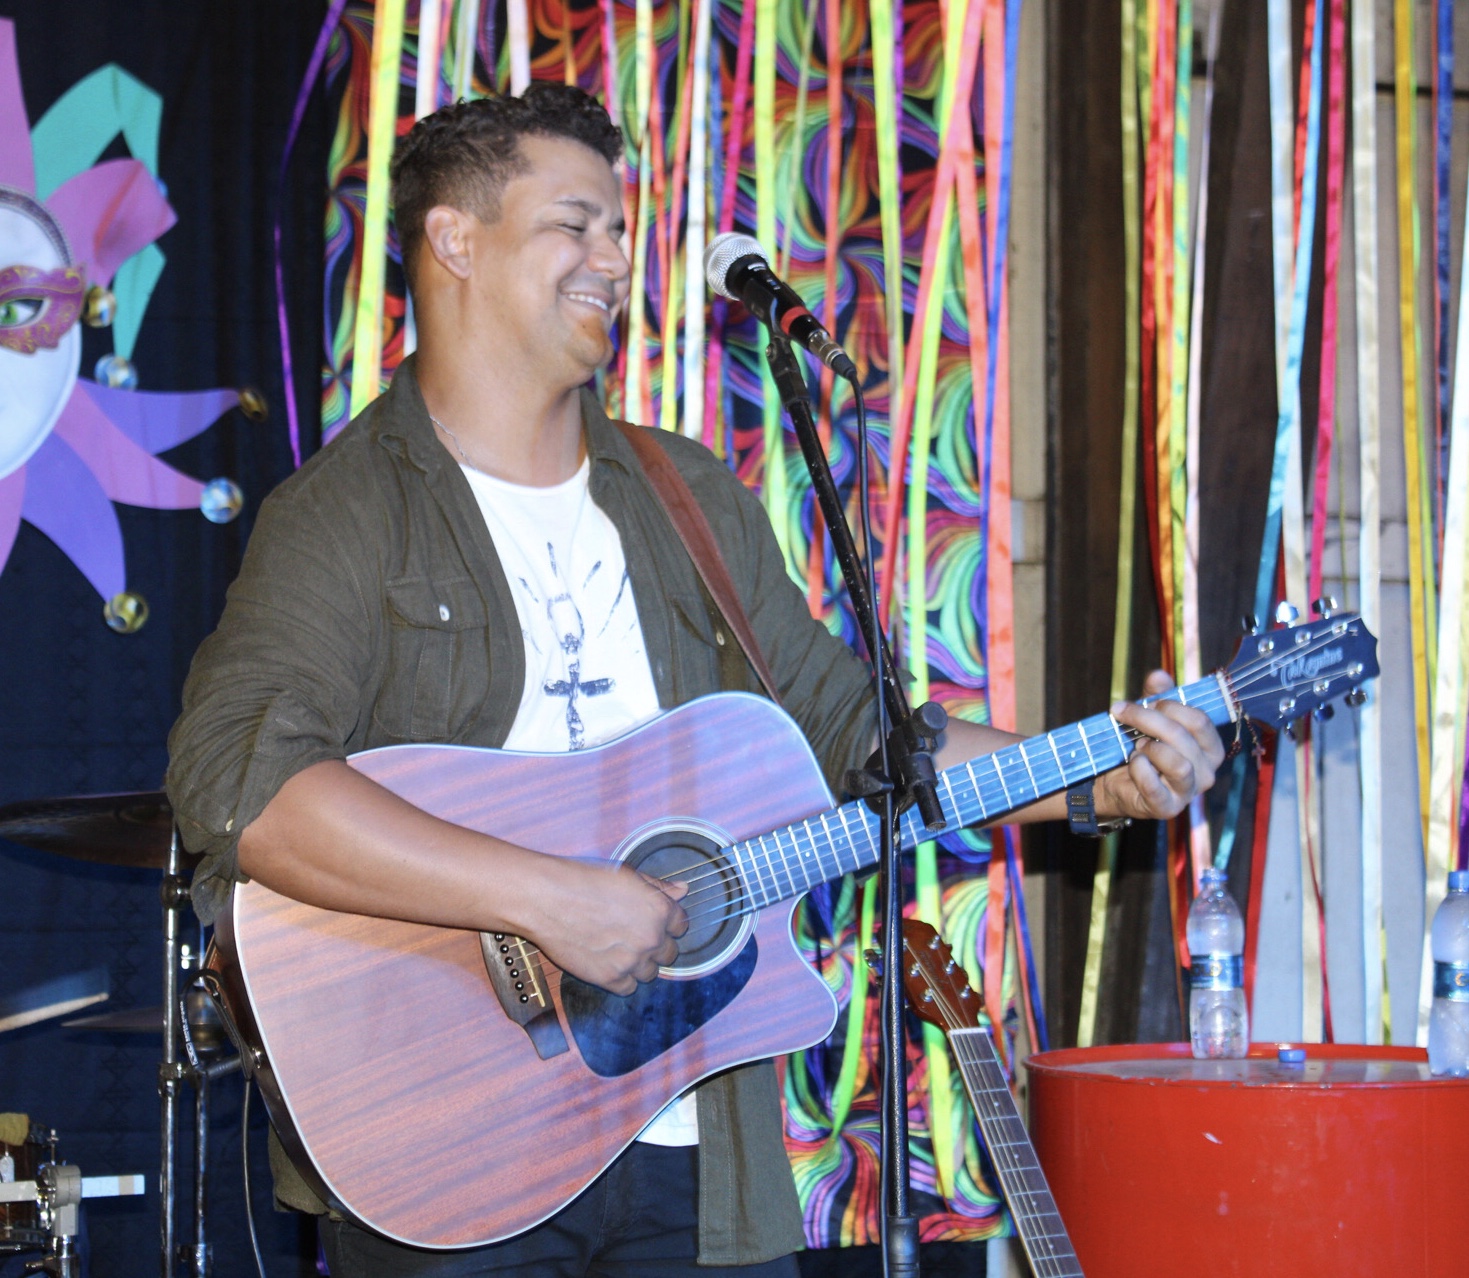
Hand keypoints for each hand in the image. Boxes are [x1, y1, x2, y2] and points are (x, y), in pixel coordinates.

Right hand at [529, 860, 688, 995]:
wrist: (546, 898)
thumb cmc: (583, 880)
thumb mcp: (626, 875)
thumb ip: (658, 886)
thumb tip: (683, 891)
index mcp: (659, 909)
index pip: (680, 926)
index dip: (667, 924)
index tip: (653, 923)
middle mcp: (651, 938)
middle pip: (669, 954)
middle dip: (654, 946)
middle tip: (632, 936)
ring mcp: (631, 961)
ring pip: (650, 973)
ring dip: (639, 964)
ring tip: (617, 949)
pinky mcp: (609, 979)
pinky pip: (628, 988)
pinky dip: (620, 978)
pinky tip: (607, 962)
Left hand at [1095, 670, 1224, 821]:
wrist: (1114, 781)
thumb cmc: (1140, 746)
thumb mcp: (1149, 717)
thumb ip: (1156, 695)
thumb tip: (1159, 675)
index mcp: (1210, 748)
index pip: (1200, 720)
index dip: (1170, 706)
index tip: (1147, 702)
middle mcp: (1206, 772)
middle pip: (1182, 736)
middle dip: (1147, 719)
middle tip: (1122, 712)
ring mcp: (1189, 792)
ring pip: (1176, 763)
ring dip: (1149, 748)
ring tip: (1136, 747)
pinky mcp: (1167, 808)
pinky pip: (1154, 785)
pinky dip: (1139, 769)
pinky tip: (1133, 763)